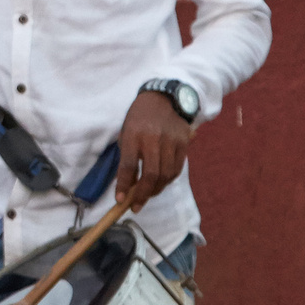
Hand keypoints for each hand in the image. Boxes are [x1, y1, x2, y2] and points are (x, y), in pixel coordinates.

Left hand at [115, 88, 192, 203]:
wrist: (163, 99)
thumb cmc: (139, 118)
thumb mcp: (126, 133)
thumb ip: (126, 157)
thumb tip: (126, 186)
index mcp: (134, 134)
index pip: (128, 165)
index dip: (123, 185)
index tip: (120, 200)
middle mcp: (154, 138)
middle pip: (151, 174)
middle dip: (142, 194)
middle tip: (135, 206)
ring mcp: (171, 141)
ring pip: (166, 175)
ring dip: (155, 190)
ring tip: (146, 196)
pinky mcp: (184, 143)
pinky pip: (176, 169)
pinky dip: (167, 181)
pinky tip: (159, 184)